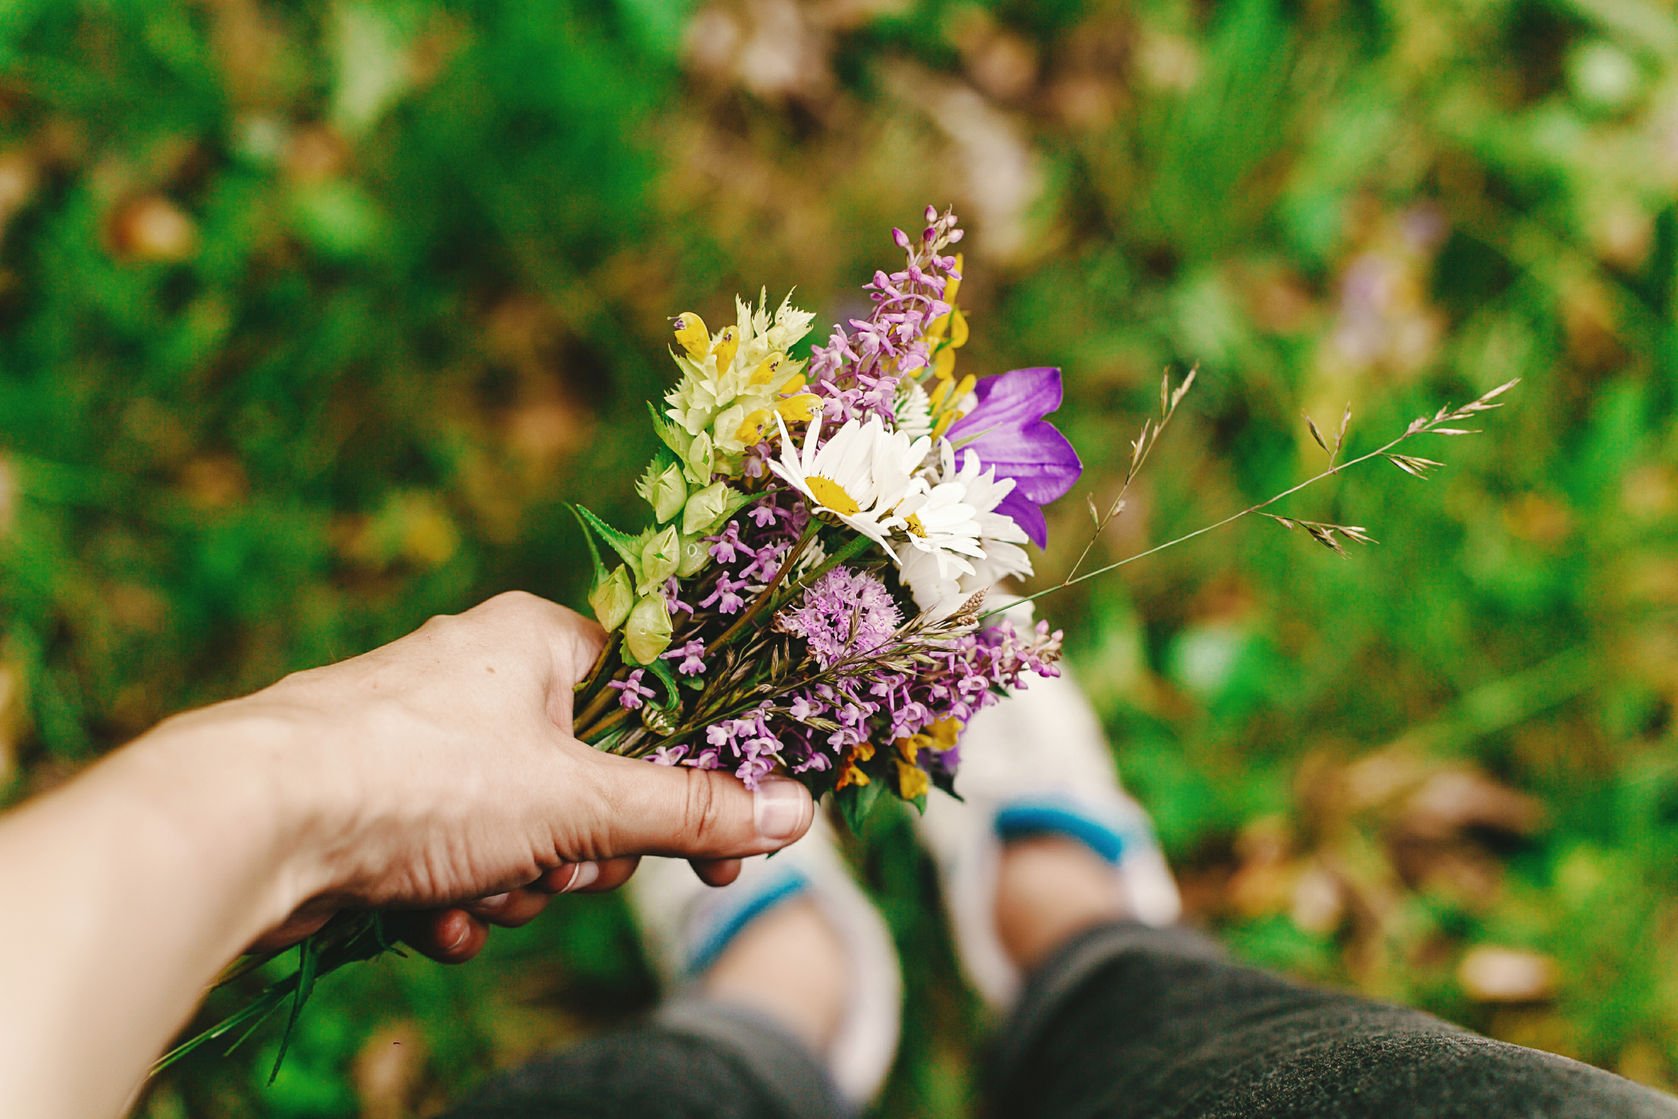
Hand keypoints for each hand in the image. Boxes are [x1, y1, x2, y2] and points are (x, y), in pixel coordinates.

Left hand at [197, 591, 814, 962]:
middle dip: (581, 849)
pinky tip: (430, 917)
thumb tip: (795, 814)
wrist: (252, 821)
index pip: (650, 697)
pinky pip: (454, 857)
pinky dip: (455, 899)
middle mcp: (479, 676)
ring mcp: (423, 739)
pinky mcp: (376, 799)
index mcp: (534, 641)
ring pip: (522, 832)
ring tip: (477, 890)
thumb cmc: (422, 775)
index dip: (687, 775)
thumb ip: (692, 811)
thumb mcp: (580, 801)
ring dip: (515, 884)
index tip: (718, 841)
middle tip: (567, 867)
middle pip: (589, 780)